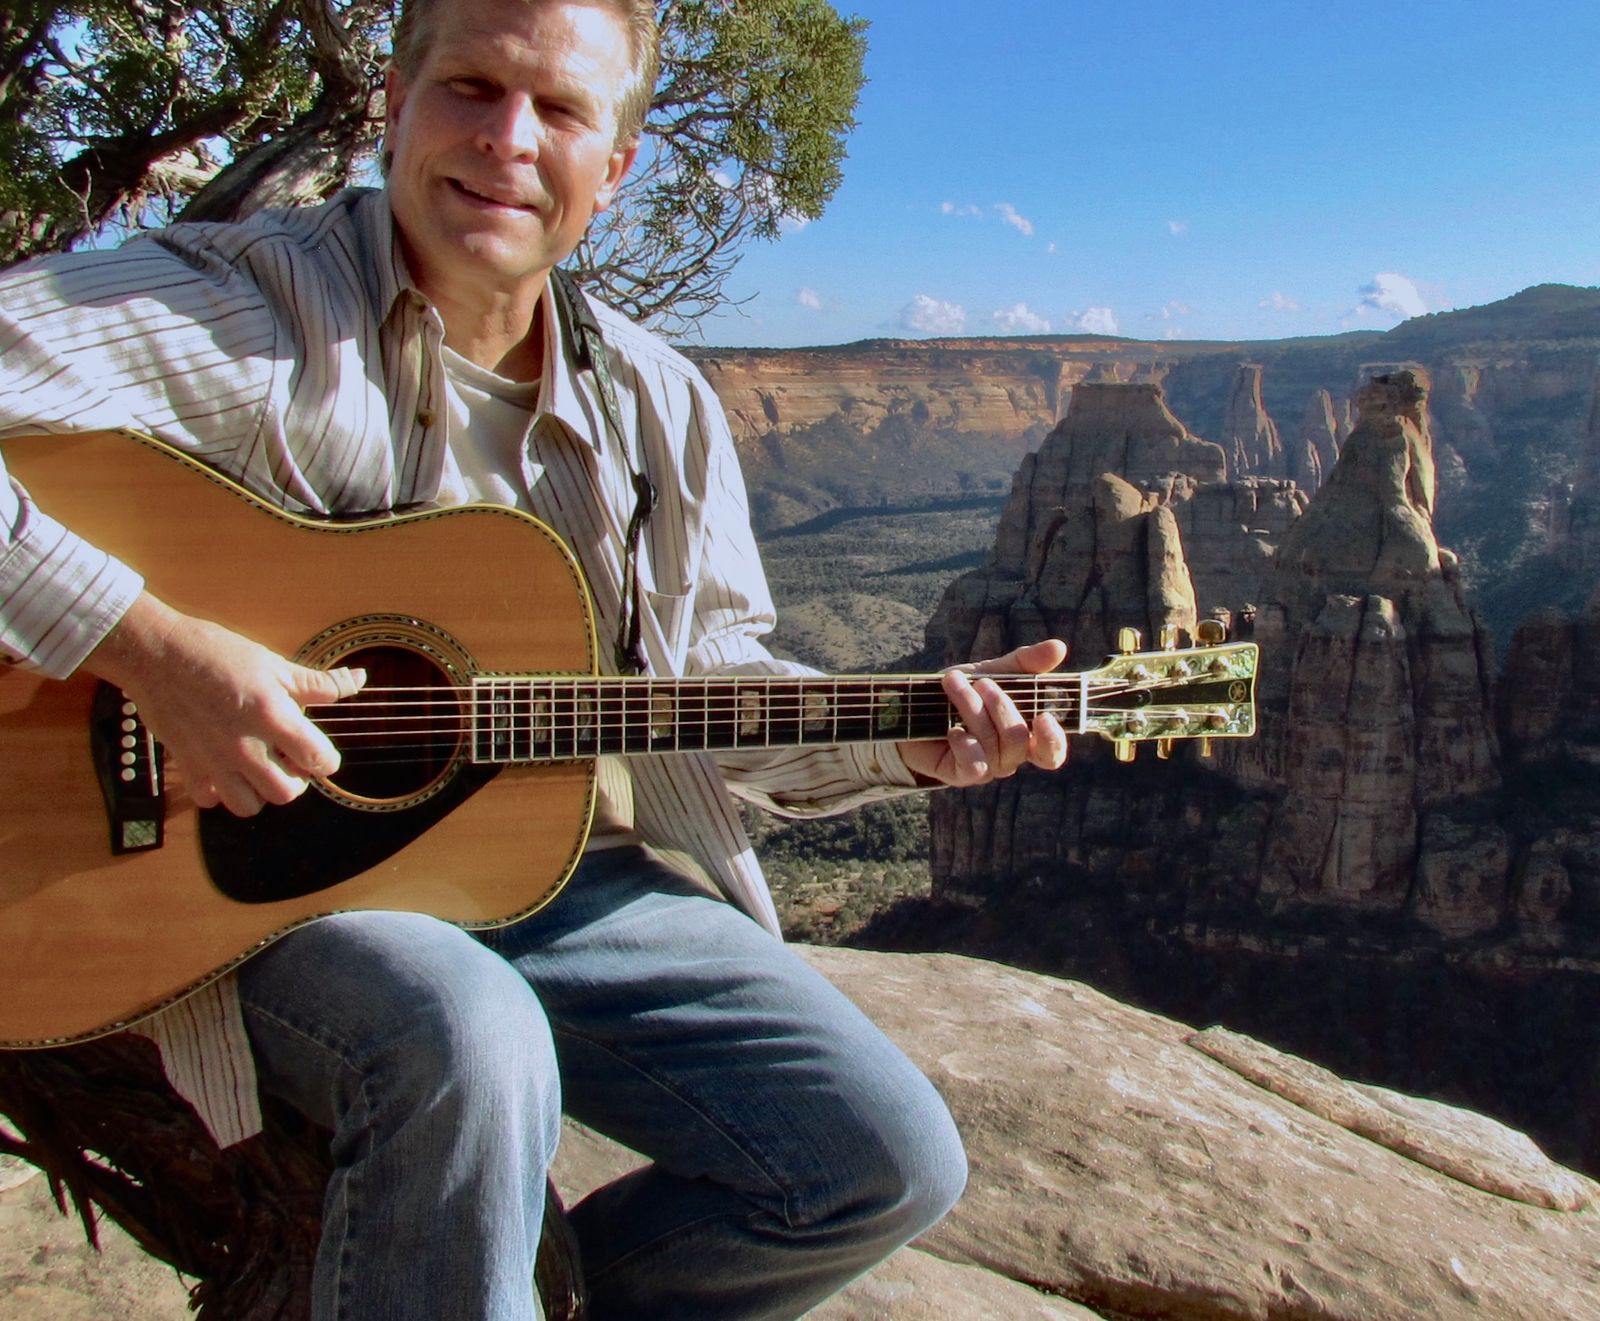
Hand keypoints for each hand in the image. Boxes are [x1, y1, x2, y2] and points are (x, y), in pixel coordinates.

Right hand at [87, 593, 365, 815]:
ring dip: (260, 791)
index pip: (319, 761)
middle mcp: (245, 745)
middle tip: (289, 760)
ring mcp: (213, 760)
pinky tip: (225, 769)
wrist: (158, 653)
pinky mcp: (187, 765)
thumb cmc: (217, 654)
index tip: (318, 751)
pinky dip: (221, 792)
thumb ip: (318, 683)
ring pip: (249, 805)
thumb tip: (358, 680)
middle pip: (287, 793)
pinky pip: (210, 800)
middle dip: (296, 780)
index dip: (326, 759)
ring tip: (259, 768)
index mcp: (272, 716)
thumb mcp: (274, 664)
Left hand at [898, 639, 1069, 787]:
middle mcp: (1009, 756)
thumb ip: (1025, 663)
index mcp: (1025, 735)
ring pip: (992, 743)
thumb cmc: (961, 691)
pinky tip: (951, 727)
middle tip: (981, 682)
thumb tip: (1059, 647)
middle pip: (1018, 740)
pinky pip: (974, 763)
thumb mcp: (993, 672)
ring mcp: (987, 768)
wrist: (914, 707)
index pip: (1051, 751)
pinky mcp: (961, 774)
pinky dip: (964, 742)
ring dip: (973, 709)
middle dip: (1000, 706)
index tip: (1044, 716)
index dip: (1054, 739)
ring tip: (953, 684)